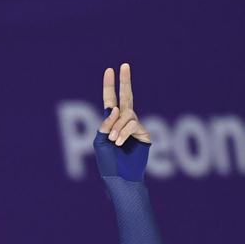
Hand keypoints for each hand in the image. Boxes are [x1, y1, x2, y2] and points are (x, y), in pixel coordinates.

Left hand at [93, 62, 150, 181]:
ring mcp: (136, 127)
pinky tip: (119, 143)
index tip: (110, 70)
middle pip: (126, 97)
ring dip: (116, 127)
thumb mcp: (99, 141)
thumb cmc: (108, 163)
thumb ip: (105, 123)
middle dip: (124, 81)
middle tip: (124, 65)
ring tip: (113, 141)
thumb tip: (116, 108)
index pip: (111, 100)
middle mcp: (125, 122)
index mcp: (112, 123)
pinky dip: (123, 132)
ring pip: (126, 115)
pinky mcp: (145, 134)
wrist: (121, 179)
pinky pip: (133, 124)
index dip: (110, 86)